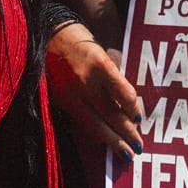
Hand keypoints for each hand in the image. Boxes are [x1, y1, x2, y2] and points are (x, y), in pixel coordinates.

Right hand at [46, 23, 143, 158]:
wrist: (47, 34)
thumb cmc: (80, 39)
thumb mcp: (102, 51)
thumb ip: (114, 76)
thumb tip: (128, 104)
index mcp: (100, 64)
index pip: (124, 94)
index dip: (134, 109)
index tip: (140, 119)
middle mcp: (86, 81)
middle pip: (111, 114)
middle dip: (127, 133)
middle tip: (138, 148)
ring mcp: (70, 93)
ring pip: (95, 124)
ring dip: (112, 140)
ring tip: (125, 153)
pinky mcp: (60, 100)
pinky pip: (80, 122)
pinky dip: (93, 134)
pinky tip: (102, 142)